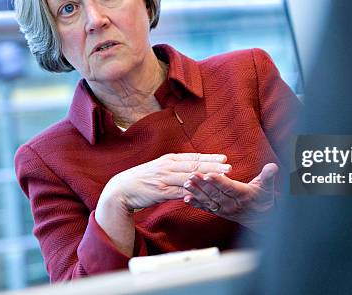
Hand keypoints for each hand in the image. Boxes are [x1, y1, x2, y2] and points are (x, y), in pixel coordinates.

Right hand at [101, 153, 230, 210]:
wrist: (121, 189)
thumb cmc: (142, 180)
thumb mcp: (159, 169)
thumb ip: (174, 169)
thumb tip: (192, 171)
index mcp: (169, 159)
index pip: (193, 157)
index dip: (210, 158)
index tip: (224, 158)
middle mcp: (168, 166)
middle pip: (195, 165)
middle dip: (213, 166)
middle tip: (229, 166)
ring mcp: (164, 178)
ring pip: (190, 177)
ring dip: (207, 178)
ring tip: (221, 179)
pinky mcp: (161, 191)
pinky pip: (180, 192)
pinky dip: (194, 193)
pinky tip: (205, 194)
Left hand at [182, 163, 278, 230]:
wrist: (262, 219)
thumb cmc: (264, 198)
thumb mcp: (268, 186)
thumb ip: (268, 176)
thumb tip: (273, 167)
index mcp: (244, 195)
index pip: (229, 188)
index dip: (219, 181)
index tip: (209, 174)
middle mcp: (233, 204)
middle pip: (216, 193)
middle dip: (203, 184)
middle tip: (192, 175)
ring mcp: (225, 210)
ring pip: (209, 200)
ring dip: (197, 192)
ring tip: (186, 184)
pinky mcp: (219, 212)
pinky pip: (206, 208)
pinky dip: (196, 204)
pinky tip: (186, 198)